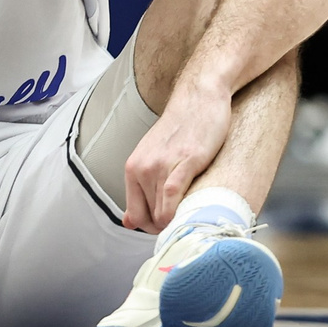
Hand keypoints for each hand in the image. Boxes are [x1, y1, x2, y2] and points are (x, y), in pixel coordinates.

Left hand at [122, 84, 233, 233]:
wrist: (199, 98)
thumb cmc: (182, 128)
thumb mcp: (152, 156)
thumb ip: (141, 187)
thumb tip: (128, 222)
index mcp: (133, 169)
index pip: (134, 216)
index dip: (151, 228)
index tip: (168, 225)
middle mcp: (142, 169)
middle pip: (147, 219)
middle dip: (164, 228)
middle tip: (182, 222)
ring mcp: (161, 166)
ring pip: (160, 214)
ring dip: (175, 223)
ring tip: (191, 217)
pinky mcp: (183, 163)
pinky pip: (171, 199)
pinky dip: (177, 214)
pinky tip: (188, 215)